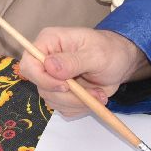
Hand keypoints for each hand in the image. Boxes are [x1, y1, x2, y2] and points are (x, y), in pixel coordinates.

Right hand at [19, 27, 150, 117]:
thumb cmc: (110, 50)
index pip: (29, 63)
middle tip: (94, 95)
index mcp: (50, 42)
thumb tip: (49, 66)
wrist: (121, 63)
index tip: (65, 86)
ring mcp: (52, 78)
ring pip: (52, 100)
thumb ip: (73, 61)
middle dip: (68, 96)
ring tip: (99, 94)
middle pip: (41, 86)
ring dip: (77, 103)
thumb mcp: (96, 54)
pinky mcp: (61, 93)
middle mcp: (46, 60)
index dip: (42, 78)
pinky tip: (94, 97)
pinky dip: (80, 107)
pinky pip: (63, 108)